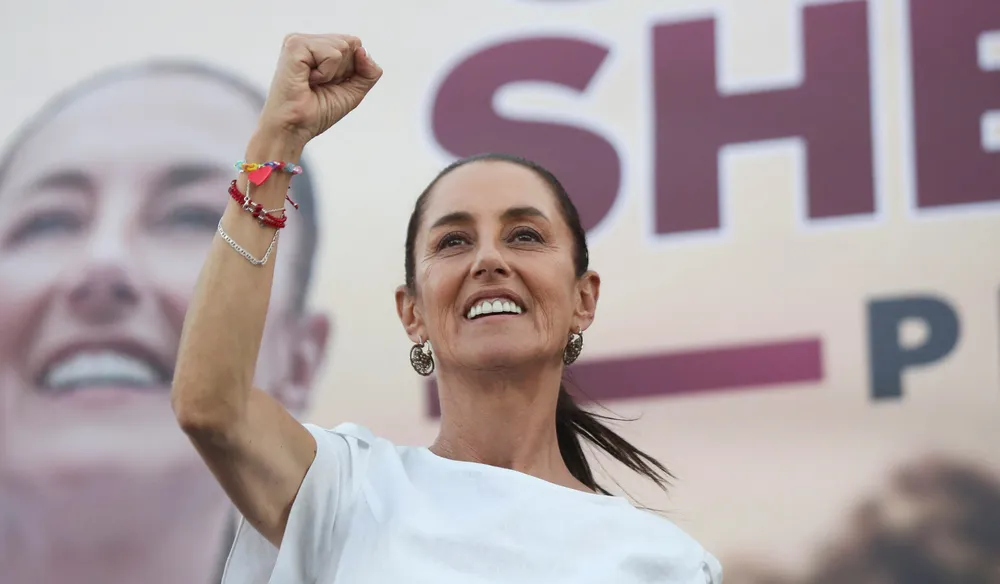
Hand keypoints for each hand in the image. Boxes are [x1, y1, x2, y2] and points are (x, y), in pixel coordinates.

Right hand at [258, 33, 382, 146]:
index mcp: (319, 47)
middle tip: (319, 85)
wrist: (293, 128)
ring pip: (343, 46)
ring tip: (312, 83)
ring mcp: (300, 40)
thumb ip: (369, 72)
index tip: (329, 84)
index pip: (355, 45)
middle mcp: (309, 40)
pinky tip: (307, 80)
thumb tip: (363, 49)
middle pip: (352, 43)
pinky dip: (325, 74)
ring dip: (333, 74)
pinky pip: (332, 54)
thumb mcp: (353, 91)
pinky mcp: (295, 45)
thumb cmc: (317, 112)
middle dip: (343, 71)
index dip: (352, 70)